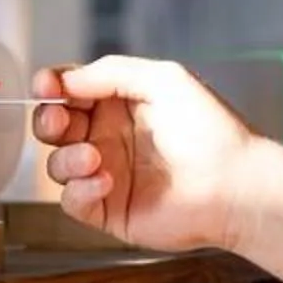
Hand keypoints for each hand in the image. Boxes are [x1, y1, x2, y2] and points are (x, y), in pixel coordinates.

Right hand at [28, 56, 260, 251]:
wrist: (234, 186)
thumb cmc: (210, 130)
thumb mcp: (163, 79)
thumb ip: (111, 72)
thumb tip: (67, 80)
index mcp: (119, 105)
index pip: (70, 91)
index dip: (52, 86)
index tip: (48, 85)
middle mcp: (109, 138)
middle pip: (54, 127)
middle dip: (48, 120)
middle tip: (60, 120)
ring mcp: (106, 174)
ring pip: (57, 164)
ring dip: (66, 158)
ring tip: (94, 157)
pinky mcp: (109, 210)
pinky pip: (72, 200)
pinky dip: (79, 189)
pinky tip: (105, 181)